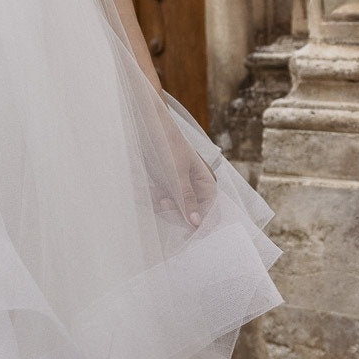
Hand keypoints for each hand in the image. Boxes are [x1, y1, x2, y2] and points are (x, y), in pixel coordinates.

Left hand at [154, 110, 218, 230]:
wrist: (148, 122)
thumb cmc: (167, 143)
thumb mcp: (177, 172)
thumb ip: (187, 198)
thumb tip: (196, 223)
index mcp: (206, 182)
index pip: (210, 212)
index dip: (201, 225)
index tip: (187, 235)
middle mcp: (195, 186)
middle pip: (191, 214)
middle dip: (177, 213)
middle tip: (163, 202)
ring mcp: (179, 185)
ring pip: (175, 209)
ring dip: (165, 206)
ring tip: (156, 193)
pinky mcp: (165, 183)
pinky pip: (163, 200)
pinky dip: (156, 199)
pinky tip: (151, 189)